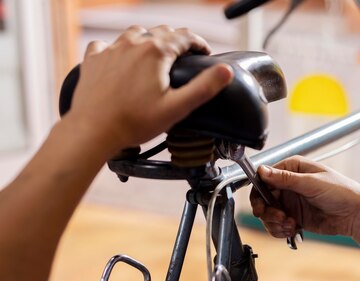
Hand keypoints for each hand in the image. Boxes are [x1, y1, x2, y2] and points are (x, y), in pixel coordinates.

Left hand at [65, 25, 232, 151]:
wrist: (93, 130)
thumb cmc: (135, 122)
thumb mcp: (177, 107)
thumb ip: (204, 87)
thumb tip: (226, 71)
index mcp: (155, 52)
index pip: (185, 36)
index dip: (199, 44)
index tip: (205, 54)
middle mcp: (132, 44)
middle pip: (161, 32)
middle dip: (177, 41)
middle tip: (185, 57)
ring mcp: (110, 50)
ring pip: (135, 34)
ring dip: (149, 41)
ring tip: (156, 57)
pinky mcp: (93, 60)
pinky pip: (107, 45)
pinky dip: (118, 49)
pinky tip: (121, 60)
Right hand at [250, 156, 359, 237]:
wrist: (356, 215)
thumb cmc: (342, 191)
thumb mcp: (311, 183)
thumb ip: (285, 178)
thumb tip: (263, 170)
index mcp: (292, 168)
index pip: (264, 178)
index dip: (259, 192)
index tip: (261, 205)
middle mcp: (289, 184)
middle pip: (263, 198)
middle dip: (267, 211)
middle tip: (278, 217)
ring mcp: (291, 202)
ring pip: (268, 214)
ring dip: (275, 223)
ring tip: (290, 225)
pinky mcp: (294, 217)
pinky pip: (278, 226)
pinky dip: (281, 230)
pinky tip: (293, 230)